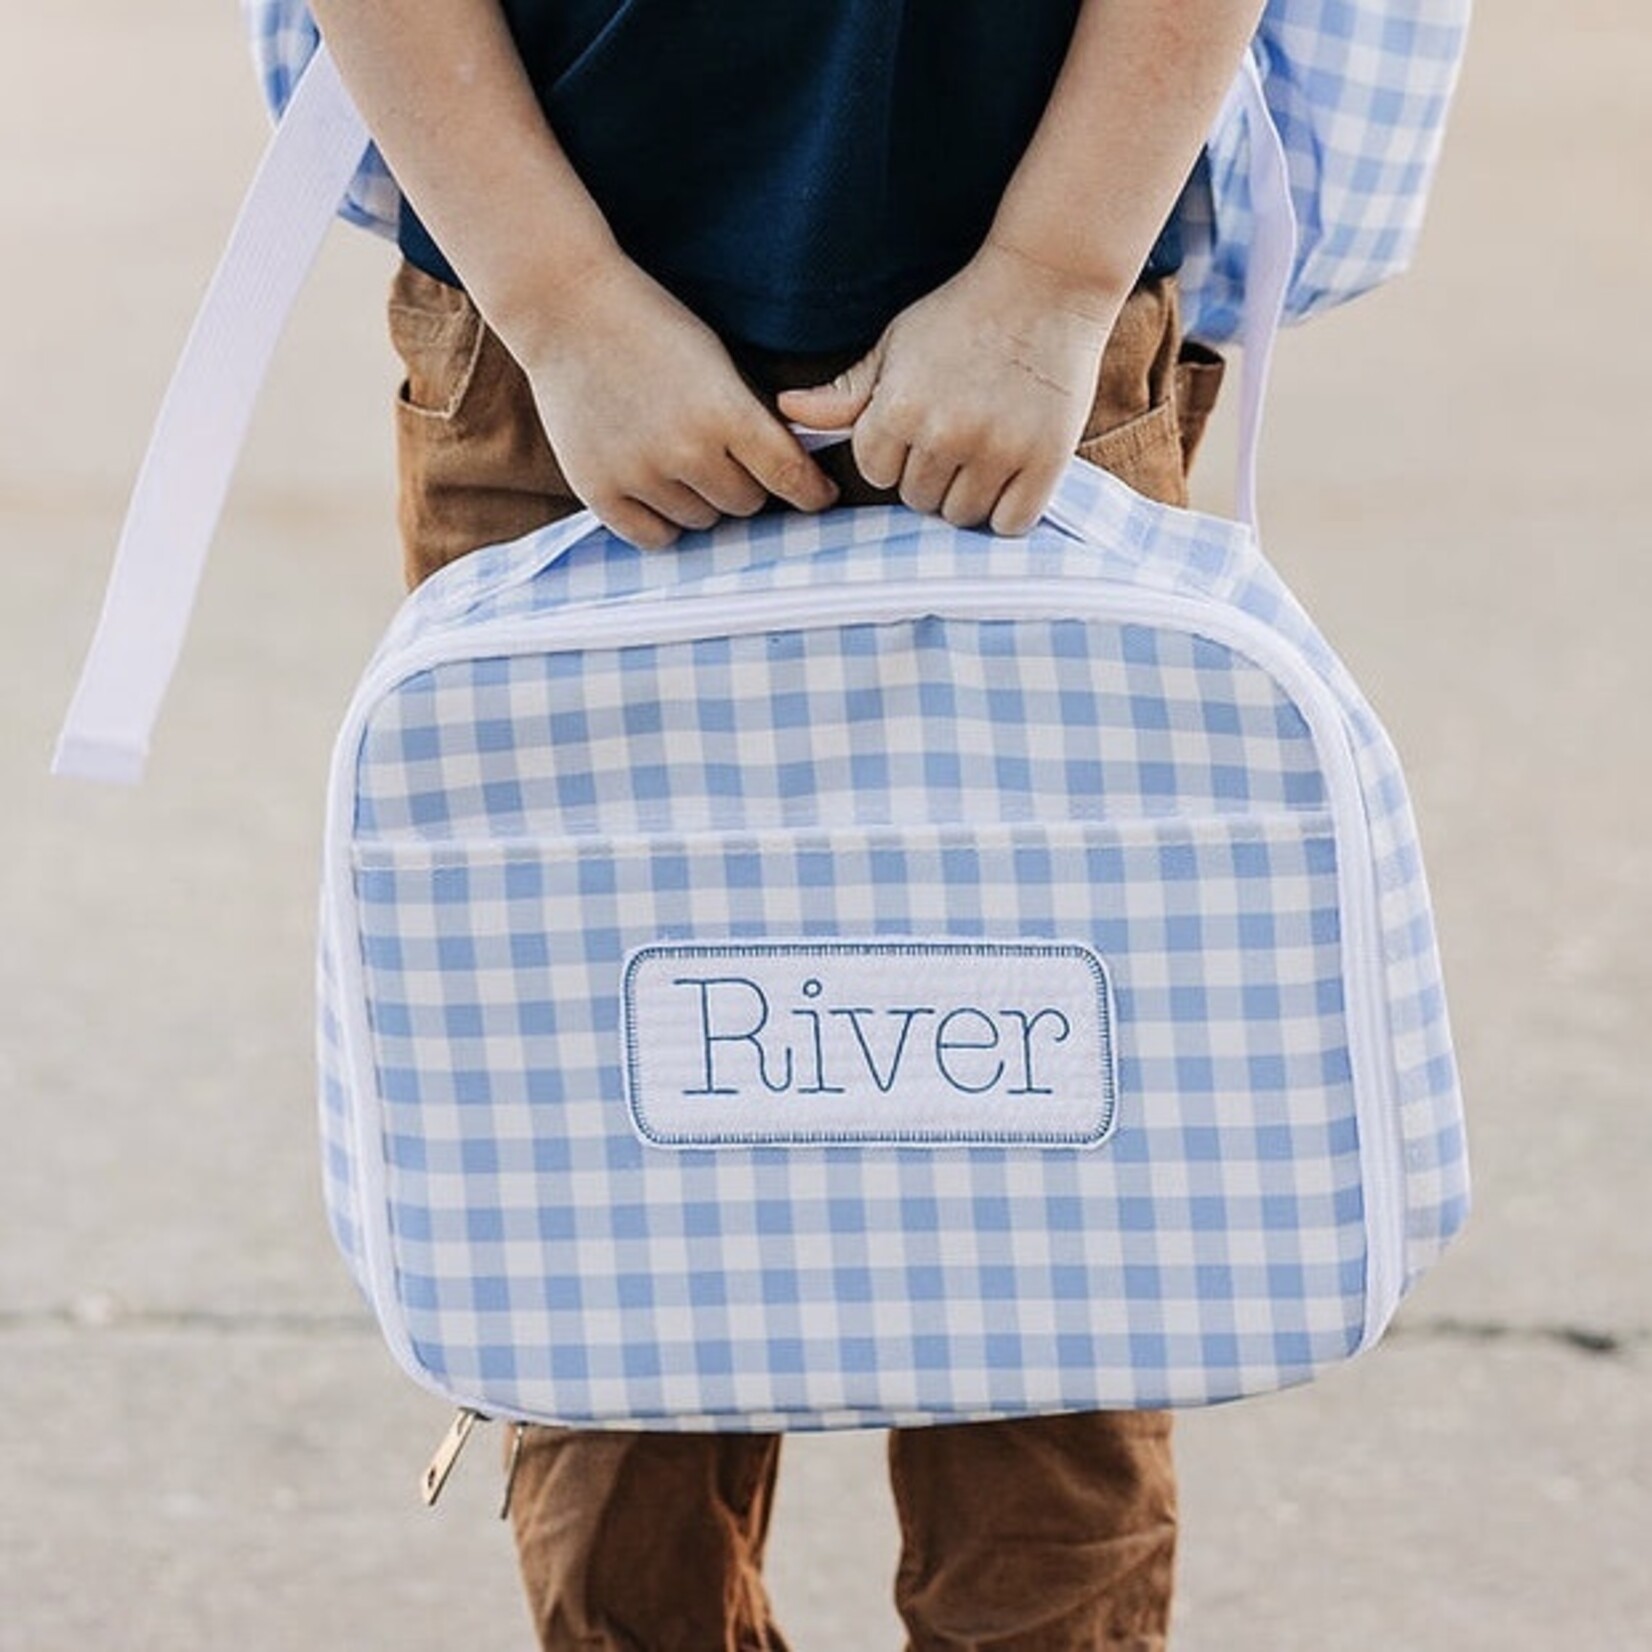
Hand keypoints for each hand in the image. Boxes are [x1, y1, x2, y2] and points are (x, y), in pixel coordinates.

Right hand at [506, 255, 838, 549]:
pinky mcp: (600, 491)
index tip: (818, 495)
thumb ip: (752, 416)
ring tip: (675, 456)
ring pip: (702, 520)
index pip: (789, 476)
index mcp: (724, 411)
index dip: (811, 491)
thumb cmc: (652, 327)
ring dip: (699, 498)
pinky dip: (662, 520)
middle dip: (743, 481)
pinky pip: (654, 538)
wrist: (566, 307)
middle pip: (745, 503)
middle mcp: (686, 451)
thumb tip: (794, 472)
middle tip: (719, 452)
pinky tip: (656, 488)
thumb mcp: (717, 360)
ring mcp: (640, 475)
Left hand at [778, 240, 1122, 535]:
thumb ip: (845, 392)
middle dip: (929, 475)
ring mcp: (996, 451)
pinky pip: (1010, 524)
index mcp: (899, 409)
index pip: (876, 473)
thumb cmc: (961, 314)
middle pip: (917, 499)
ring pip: (960, 515)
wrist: (1045, 285)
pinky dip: (1007, 511)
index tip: (918, 429)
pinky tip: (1010, 477)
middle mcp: (944, 435)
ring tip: (982, 454)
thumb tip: (787, 411)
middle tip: (956, 435)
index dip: (894, 454)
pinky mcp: (1043, 462)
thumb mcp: (894, 345)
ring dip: (967, 496)